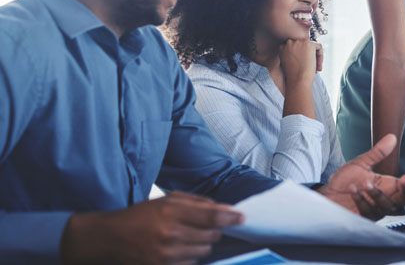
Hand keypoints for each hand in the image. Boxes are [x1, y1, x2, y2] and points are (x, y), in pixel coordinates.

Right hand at [60, 191, 241, 264]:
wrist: (109, 239)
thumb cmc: (139, 216)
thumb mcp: (165, 200)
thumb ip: (195, 202)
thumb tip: (223, 207)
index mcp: (170, 212)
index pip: (211, 215)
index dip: (230, 216)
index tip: (241, 217)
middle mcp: (170, 233)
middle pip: (211, 235)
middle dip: (213, 230)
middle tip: (205, 226)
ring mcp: (166, 254)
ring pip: (203, 251)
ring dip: (202, 245)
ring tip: (186, 237)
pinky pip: (191, 264)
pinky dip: (191, 257)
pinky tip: (179, 250)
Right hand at [279, 39, 321, 87]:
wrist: (298, 80)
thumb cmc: (293, 75)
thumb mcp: (288, 62)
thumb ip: (292, 54)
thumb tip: (302, 52)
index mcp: (282, 47)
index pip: (295, 46)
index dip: (301, 56)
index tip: (303, 64)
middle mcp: (289, 42)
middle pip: (303, 45)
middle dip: (308, 56)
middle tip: (310, 66)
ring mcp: (299, 42)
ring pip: (311, 46)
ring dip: (314, 57)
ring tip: (315, 68)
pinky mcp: (309, 44)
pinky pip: (319, 47)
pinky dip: (320, 56)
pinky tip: (318, 66)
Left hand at [319, 134, 404, 218]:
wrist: (327, 196)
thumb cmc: (344, 181)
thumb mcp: (361, 164)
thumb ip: (377, 153)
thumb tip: (392, 137)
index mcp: (388, 186)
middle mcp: (386, 199)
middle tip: (404, 178)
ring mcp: (376, 210)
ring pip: (387, 207)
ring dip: (378, 195)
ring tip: (365, 184)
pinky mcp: (365, 218)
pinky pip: (369, 211)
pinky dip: (362, 200)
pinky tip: (354, 191)